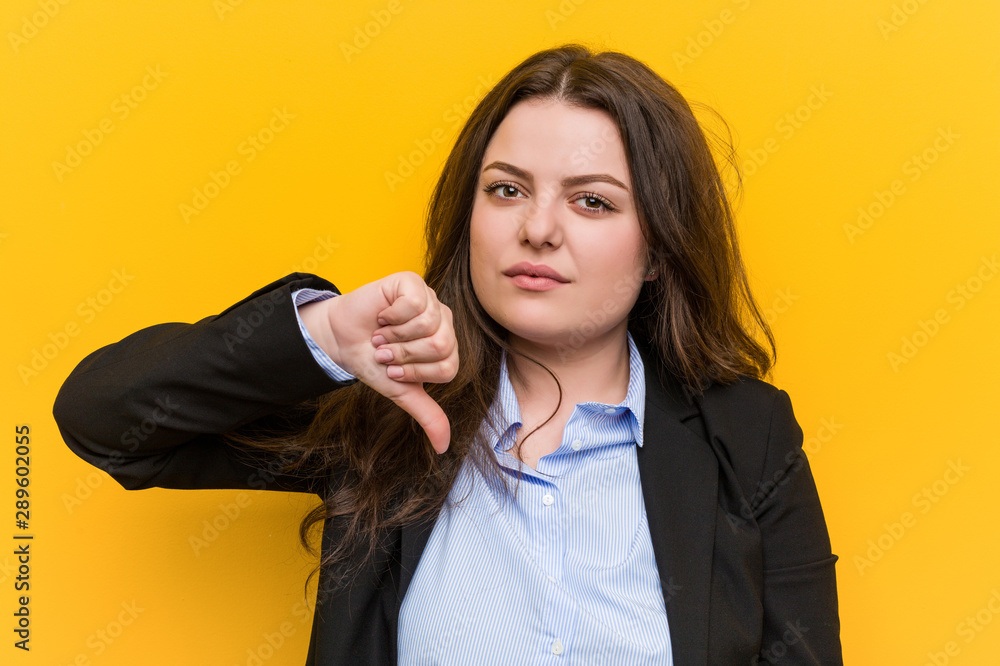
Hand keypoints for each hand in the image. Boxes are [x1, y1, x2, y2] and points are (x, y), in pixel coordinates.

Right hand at [304, 271, 457, 452]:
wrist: (341, 339)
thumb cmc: (373, 362)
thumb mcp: (402, 391)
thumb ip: (427, 415)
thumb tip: (443, 447)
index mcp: (446, 346)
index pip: (448, 367)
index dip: (416, 373)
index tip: (394, 370)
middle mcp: (443, 321)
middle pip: (440, 344)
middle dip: (405, 354)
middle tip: (385, 352)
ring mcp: (430, 300)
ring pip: (428, 324)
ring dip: (395, 336)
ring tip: (381, 336)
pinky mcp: (412, 282)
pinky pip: (414, 303)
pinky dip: (392, 316)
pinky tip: (382, 316)